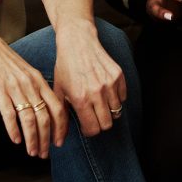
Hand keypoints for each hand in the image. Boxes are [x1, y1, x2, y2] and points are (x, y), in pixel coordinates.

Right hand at [0, 25, 66, 158]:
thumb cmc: (0, 59)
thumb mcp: (22, 71)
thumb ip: (32, 87)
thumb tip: (39, 107)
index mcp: (38, 79)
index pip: (58, 107)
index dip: (61, 127)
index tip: (59, 142)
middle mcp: (30, 84)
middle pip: (45, 116)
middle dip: (47, 139)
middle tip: (45, 154)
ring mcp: (14, 87)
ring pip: (29, 119)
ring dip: (32, 139)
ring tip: (32, 152)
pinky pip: (9, 114)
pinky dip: (14, 130)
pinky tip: (15, 141)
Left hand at [53, 20, 126, 135]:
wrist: (78, 42)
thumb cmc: (65, 67)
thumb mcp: (59, 91)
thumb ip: (61, 117)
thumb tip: (59, 140)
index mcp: (80, 99)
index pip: (93, 129)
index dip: (89, 130)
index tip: (86, 124)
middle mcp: (97, 92)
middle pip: (107, 124)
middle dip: (100, 123)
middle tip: (93, 114)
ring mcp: (110, 83)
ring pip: (117, 112)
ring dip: (109, 110)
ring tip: (99, 102)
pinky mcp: (118, 75)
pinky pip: (123, 97)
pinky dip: (116, 98)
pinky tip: (105, 90)